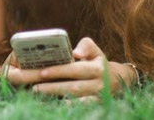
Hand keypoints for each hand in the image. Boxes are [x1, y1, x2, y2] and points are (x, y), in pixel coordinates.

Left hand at [6, 37, 136, 98]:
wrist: (118, 80)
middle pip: (74, 87)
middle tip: (34, 87)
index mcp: (97, 68)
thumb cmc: (98, 62)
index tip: (43, 72)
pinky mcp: (97, 106)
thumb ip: (86, 46)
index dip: (60, 71)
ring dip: (57, 98)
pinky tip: (56, 105)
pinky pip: (82, 108)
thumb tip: (75, 52)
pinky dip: (69, 107)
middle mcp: (99, 84)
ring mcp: (98, 97)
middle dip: (53, 88)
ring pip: (76, 99)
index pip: (76, 69)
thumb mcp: (95, 50)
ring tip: (39, 95)